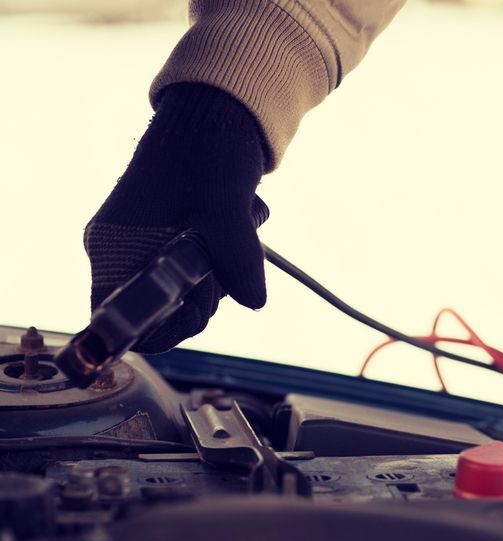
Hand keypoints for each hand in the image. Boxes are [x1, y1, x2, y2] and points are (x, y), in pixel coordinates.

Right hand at [84, 82, 266, 352]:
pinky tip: (238, 230)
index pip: (116, 319)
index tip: (195, 308)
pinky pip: (202, 276)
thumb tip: (253, 301)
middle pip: (160, 314)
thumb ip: (238, 258)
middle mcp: (122, 252)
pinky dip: (226, 263)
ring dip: (222, 277)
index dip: (159, 328)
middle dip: (202, 299)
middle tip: (223, 265)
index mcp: (113, 246)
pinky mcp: (175, 244)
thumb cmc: (209, 152)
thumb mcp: (226, 208)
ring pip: (188, 296)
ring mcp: (148, 249)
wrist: (220, 115)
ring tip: (236, 233)